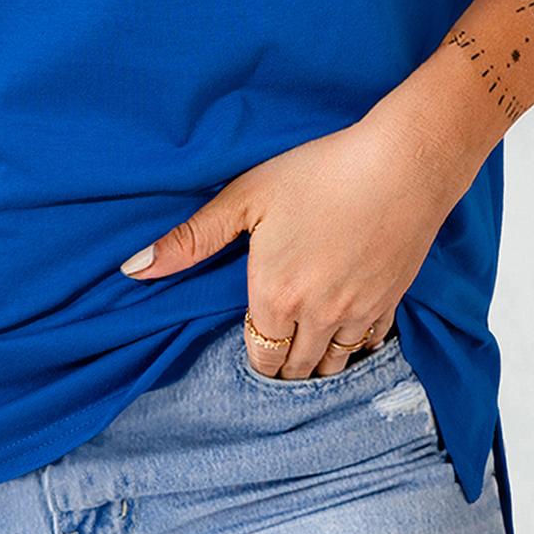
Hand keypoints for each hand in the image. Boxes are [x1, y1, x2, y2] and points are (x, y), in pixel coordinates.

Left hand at [122, 110, 469, 380]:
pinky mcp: (391, 303)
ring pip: (333, 367)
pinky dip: (354, 349)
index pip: (258, 356)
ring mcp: (358, 314)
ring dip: (316, 365)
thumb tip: (132, 270)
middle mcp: (316, 317)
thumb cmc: (319, 171)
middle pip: (294, 370)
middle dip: (281, 367)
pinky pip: (368, 348)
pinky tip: (346, 334)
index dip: (252, 353)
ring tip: (304, 352)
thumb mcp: (245, 197)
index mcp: (274, 297)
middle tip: (273, 351)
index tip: (249, 341)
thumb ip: (190, 239)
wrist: (402, 163)